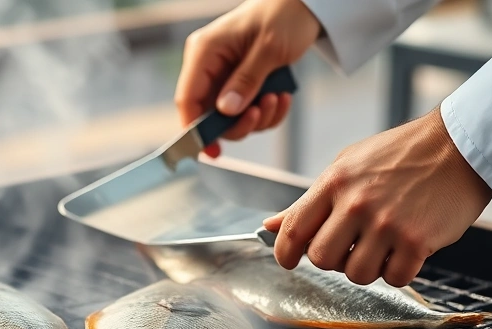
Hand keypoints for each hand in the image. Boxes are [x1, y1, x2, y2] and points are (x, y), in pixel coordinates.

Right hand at [174, 0, 320, 156]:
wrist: (303, 5)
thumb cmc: (284, 14)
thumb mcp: (269, 48)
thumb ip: (246, 81)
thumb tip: (226, 111)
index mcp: (205, 51)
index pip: (188, 98)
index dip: (195, 129)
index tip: (212, 150)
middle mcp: (209, 66)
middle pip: (209, 115)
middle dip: (238, 121)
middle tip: (261, 112)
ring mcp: (225, 76)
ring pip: (231, 118)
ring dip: (258, 117)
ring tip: (277, 98)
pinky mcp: (241, 84)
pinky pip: (247, 111)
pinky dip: (267, 112)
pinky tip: (282, 97)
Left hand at [262, 107, 491, 286]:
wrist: (459, 144)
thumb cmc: (399, 154)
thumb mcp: (346, 166)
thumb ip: (309, 201)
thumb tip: (270, 225)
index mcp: (333, 183)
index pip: (293, 231)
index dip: (285, 254)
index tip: (289, 261)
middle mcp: (356, 204)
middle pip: (322, 259)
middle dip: (333, 259)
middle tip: (351, 245)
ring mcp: (387, 224)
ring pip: (357, 274)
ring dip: (367, 267)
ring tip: (381, 245)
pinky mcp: (417, 240)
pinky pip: (394, 278)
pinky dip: (398, 271)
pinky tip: (404, 250)